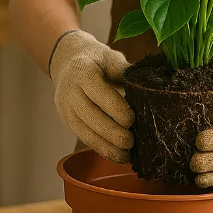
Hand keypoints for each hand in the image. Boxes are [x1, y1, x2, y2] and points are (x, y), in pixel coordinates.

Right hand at [50, 30, 134, 162]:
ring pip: (85, 132)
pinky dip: (101, 149)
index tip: (132, 119)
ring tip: (126, 155)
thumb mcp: (110, 57)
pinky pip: (84, 138)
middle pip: (90, 117)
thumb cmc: (96, 60)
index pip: (97, 92)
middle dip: (112, 133)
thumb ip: (125, 71)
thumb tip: (146, 86)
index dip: (115, 108)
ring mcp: (66, 108)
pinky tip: (117, 155)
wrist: (67, 62)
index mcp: (82, 71)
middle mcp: (70, 91)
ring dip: (106, 147)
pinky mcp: (68, 121)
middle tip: (131, 142)